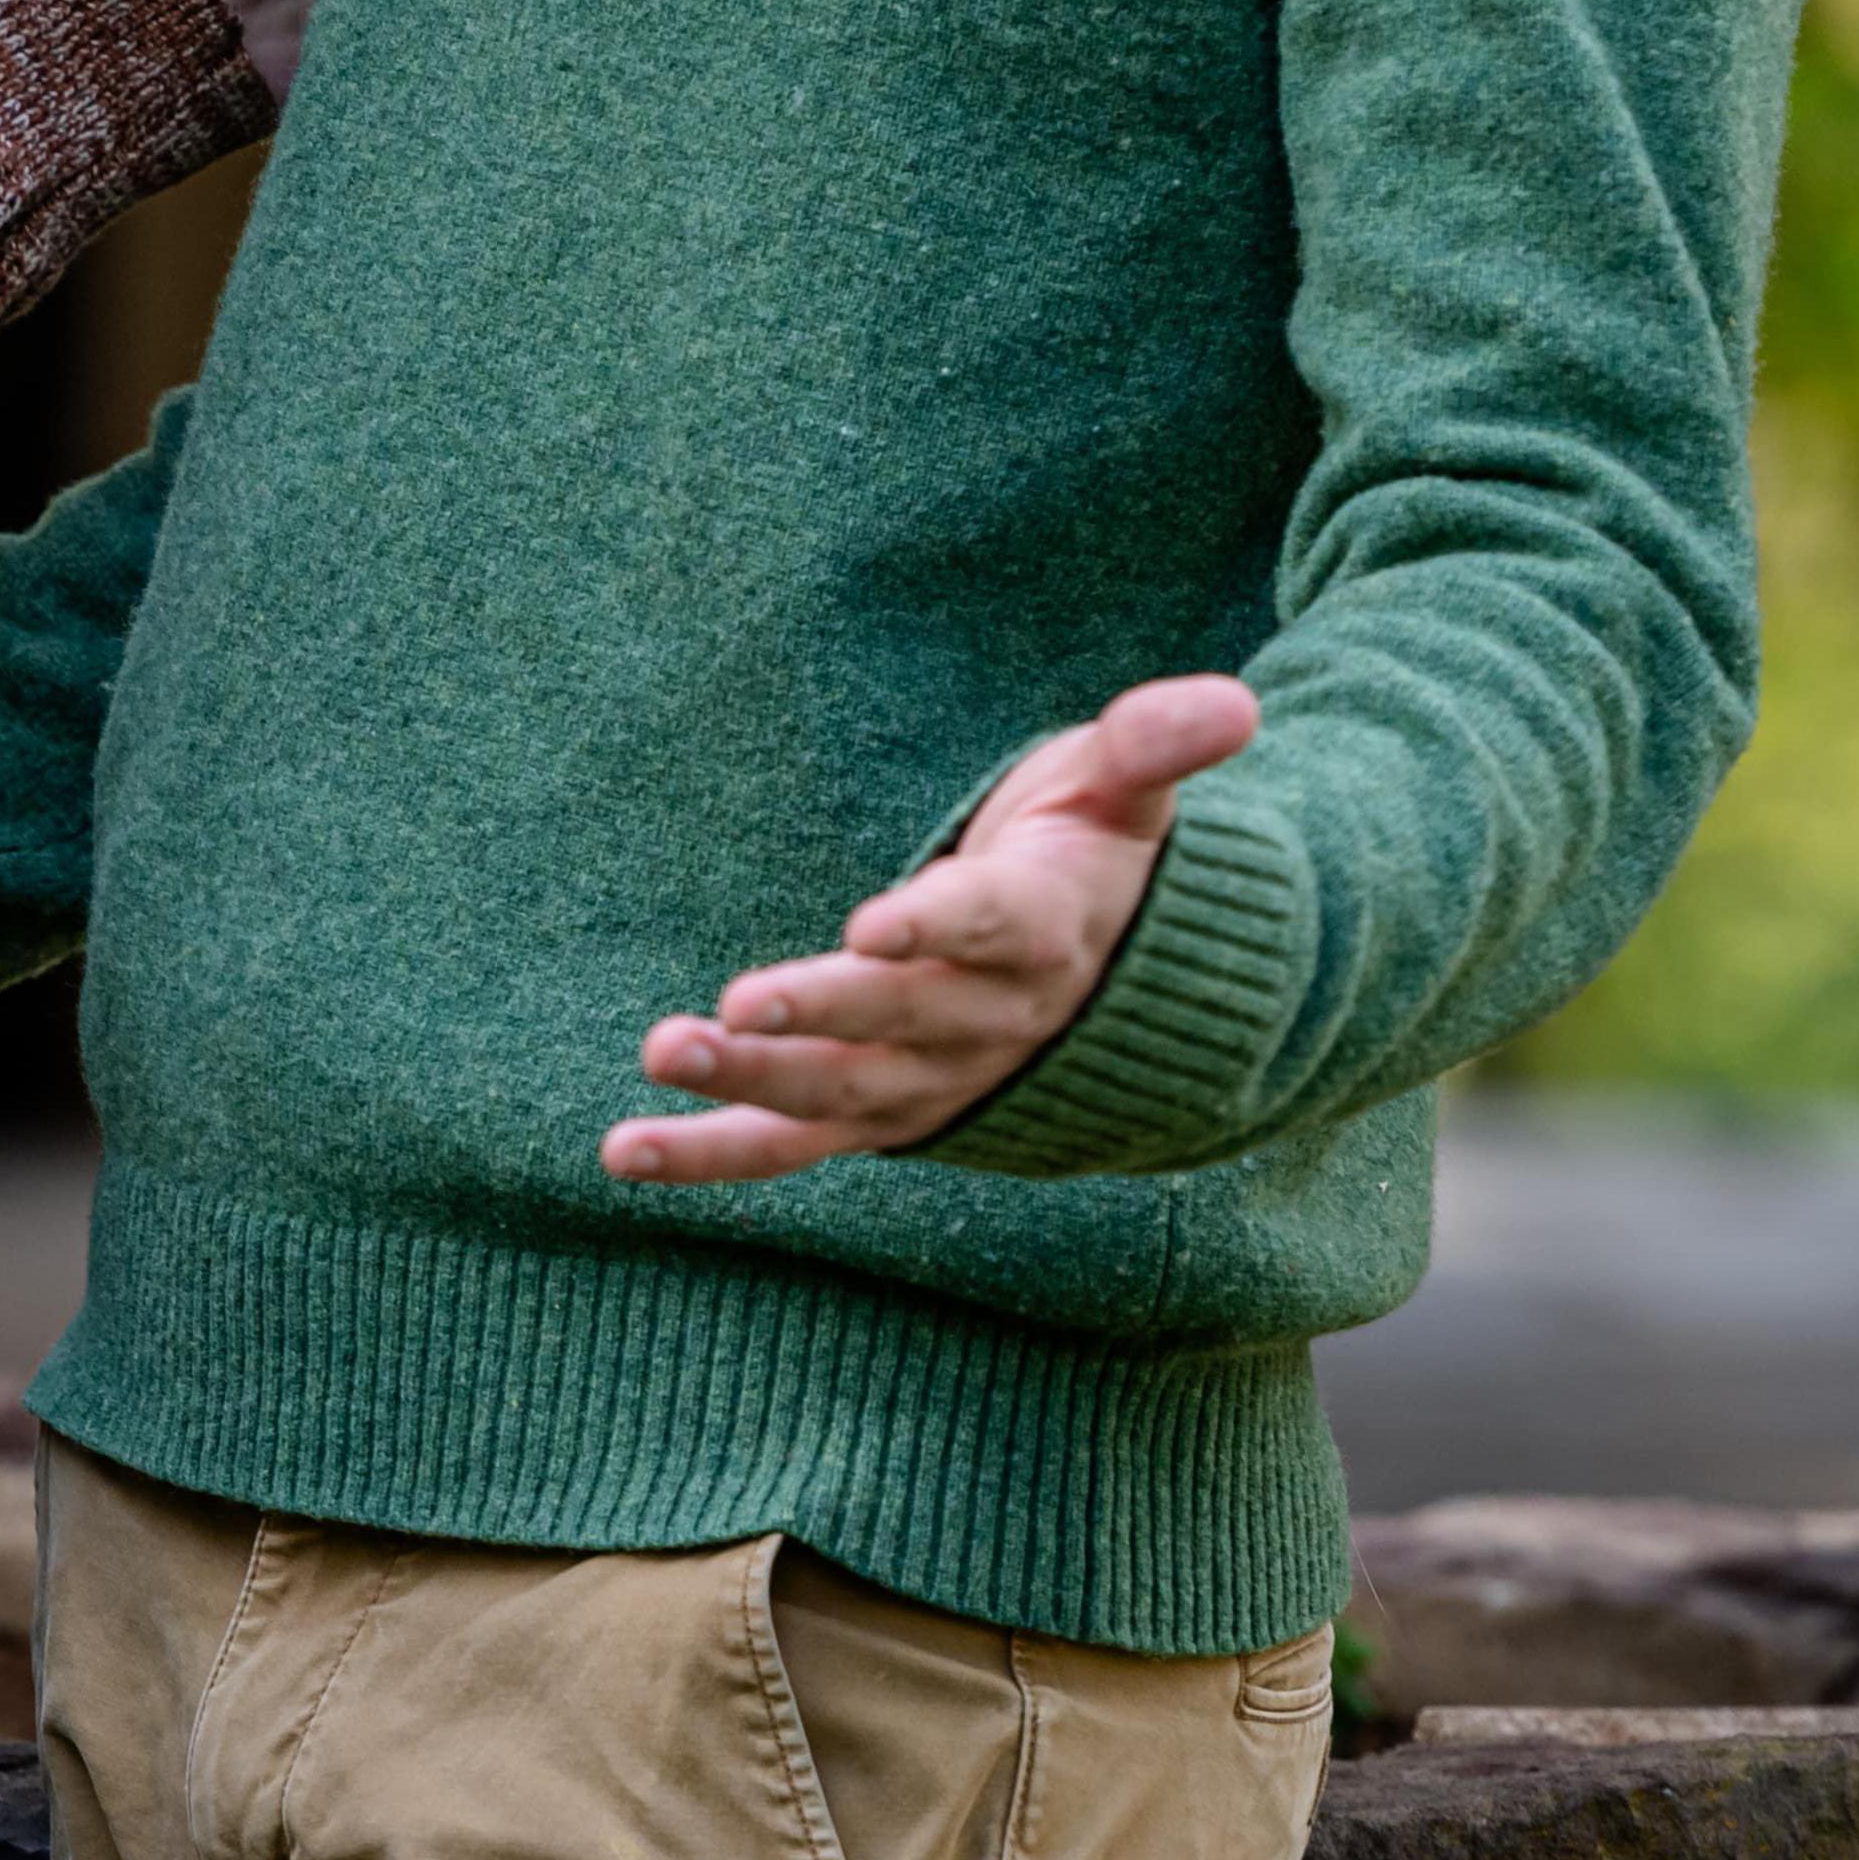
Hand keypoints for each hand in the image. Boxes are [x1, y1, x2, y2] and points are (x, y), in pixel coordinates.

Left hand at [602, 675, 1261, 1182]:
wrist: (1118, 990)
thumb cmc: (1098, 856)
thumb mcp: (1126, 789)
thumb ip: (1154, 745)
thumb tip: (1233, 701)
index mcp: (1046, 929)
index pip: (992, 928)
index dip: (937, 927)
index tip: (872, 922)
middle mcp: (988, 1019)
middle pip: (900, 1022)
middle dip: (820, 1016)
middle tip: (733, 1007)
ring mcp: (930, 1078)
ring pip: (839, 1095)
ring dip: (750, 1086)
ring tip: (664, 1054)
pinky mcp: (878, 1114)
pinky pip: (792, 1147)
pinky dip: (713, 1157)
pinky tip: (625, 1153)